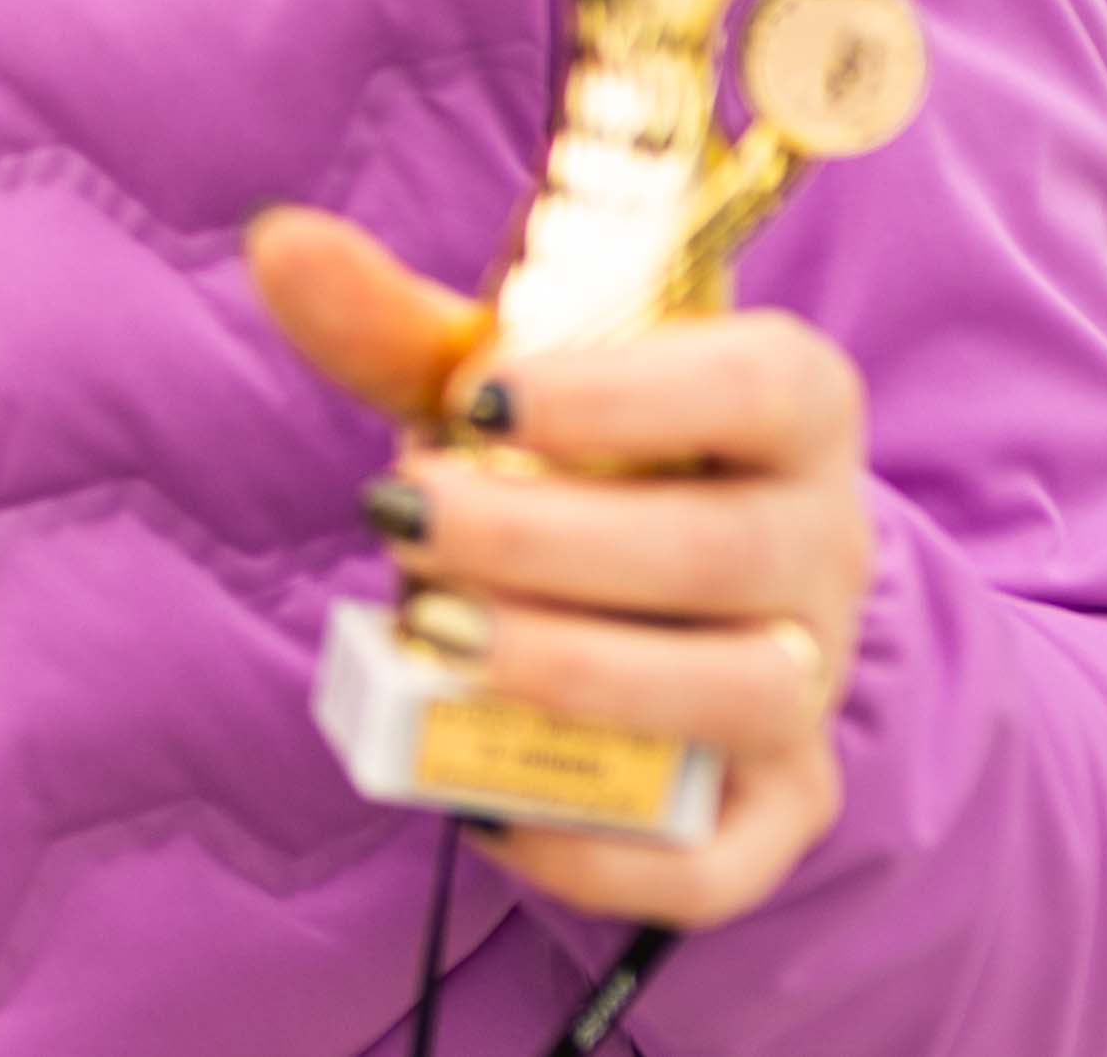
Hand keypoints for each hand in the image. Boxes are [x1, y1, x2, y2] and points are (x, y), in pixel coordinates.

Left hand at [251, 209, 873, 928]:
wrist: (667, 574)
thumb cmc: (575, 451)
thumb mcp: (497, 380)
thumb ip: (396, 324)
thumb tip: (281, 243)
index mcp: (790, 410)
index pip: (768, 386)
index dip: (629, 395)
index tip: (482, 397)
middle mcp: (825, 549)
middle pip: (725, 552)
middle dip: (545, 541)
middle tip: (404, 520)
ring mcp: (810, 686)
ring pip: (739, 695)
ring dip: (576, 675)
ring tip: (433, 638)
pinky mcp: (775, 807)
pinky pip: (723, 864)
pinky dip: (602, 854)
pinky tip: (478, 802)